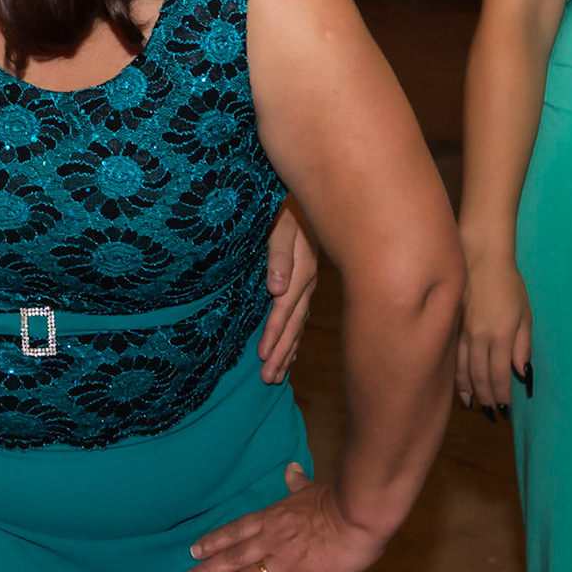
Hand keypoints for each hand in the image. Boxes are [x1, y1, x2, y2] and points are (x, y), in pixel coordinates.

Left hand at [184, 464, 385, 571]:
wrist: (358, 514)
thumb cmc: (336, 499)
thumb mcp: (311, 488)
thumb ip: (297, 483)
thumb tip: (291, 468)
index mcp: (273, 517)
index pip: (236, 530)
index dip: (214, 541)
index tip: (194, 550)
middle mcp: (272, 539)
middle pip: (233, 556)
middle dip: (209, 568)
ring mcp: (287, 560)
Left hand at [259, 204, 318, 383]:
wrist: (309, 192)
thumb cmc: (288, 205)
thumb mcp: (281, 224)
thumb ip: (278, 256)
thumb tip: (276, 290)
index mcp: (302, 270)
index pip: (285, 310)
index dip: (274, 334)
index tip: (262, 357)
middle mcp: (306, 281)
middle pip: (293, 323)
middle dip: (281, 352)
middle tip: (268, 379)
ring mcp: (307, 282)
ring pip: (298, 323)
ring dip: (287, 350)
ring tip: (276, 375)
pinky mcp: (304, 279)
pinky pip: (300, 314)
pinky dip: (294, 336)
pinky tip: (290, 350)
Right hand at [455, 250, 530, 415]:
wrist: (479, 256)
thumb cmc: (508, 283)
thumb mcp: (525, 313)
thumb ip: (523, 345)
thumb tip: (522, 373)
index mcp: (501, 335)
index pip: (499, 374)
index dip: (501, 394)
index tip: (505, 409)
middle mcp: (479, 337)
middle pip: (480, 376)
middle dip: (485, 397)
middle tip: (490, 413)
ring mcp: (461, 331)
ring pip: (462, 369)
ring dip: (467, 389)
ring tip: (471, 404)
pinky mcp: (450, 324)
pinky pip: (452, 356)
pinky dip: (454, 373)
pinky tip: (455, 382)